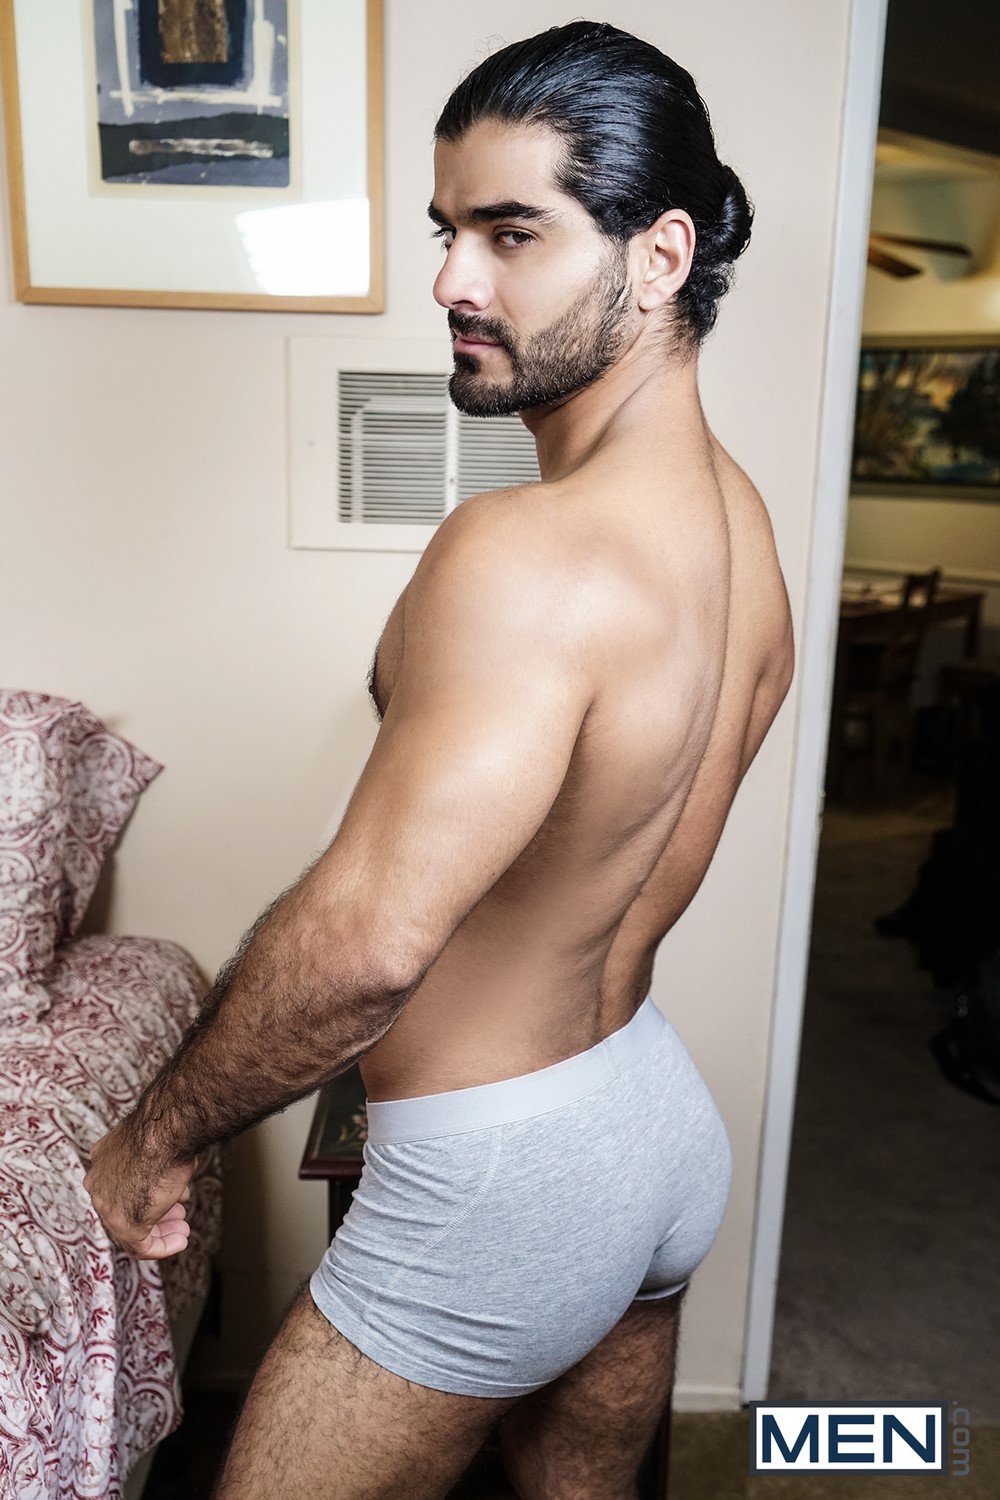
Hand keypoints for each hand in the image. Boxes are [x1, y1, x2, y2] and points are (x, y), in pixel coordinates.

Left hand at [84, 1126, 197, 1259]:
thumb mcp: (154, 1143)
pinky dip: (162, 1246)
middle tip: (178, 1213)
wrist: (164, 1133)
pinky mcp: (124, 1227)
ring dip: (161, 1230)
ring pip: (134, 1227)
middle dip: (156, 1211)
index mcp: (102, 1160)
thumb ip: (154, 1160)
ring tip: (183, 1229)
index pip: (121, 1186)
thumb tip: (171, 1168)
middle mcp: (98, 1184)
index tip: (170, 1195)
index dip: (150, 1191)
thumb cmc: (164, 1131)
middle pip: (127, 1206)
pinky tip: (180, 1241)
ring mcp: (108, 1207)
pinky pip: (142, 1245)